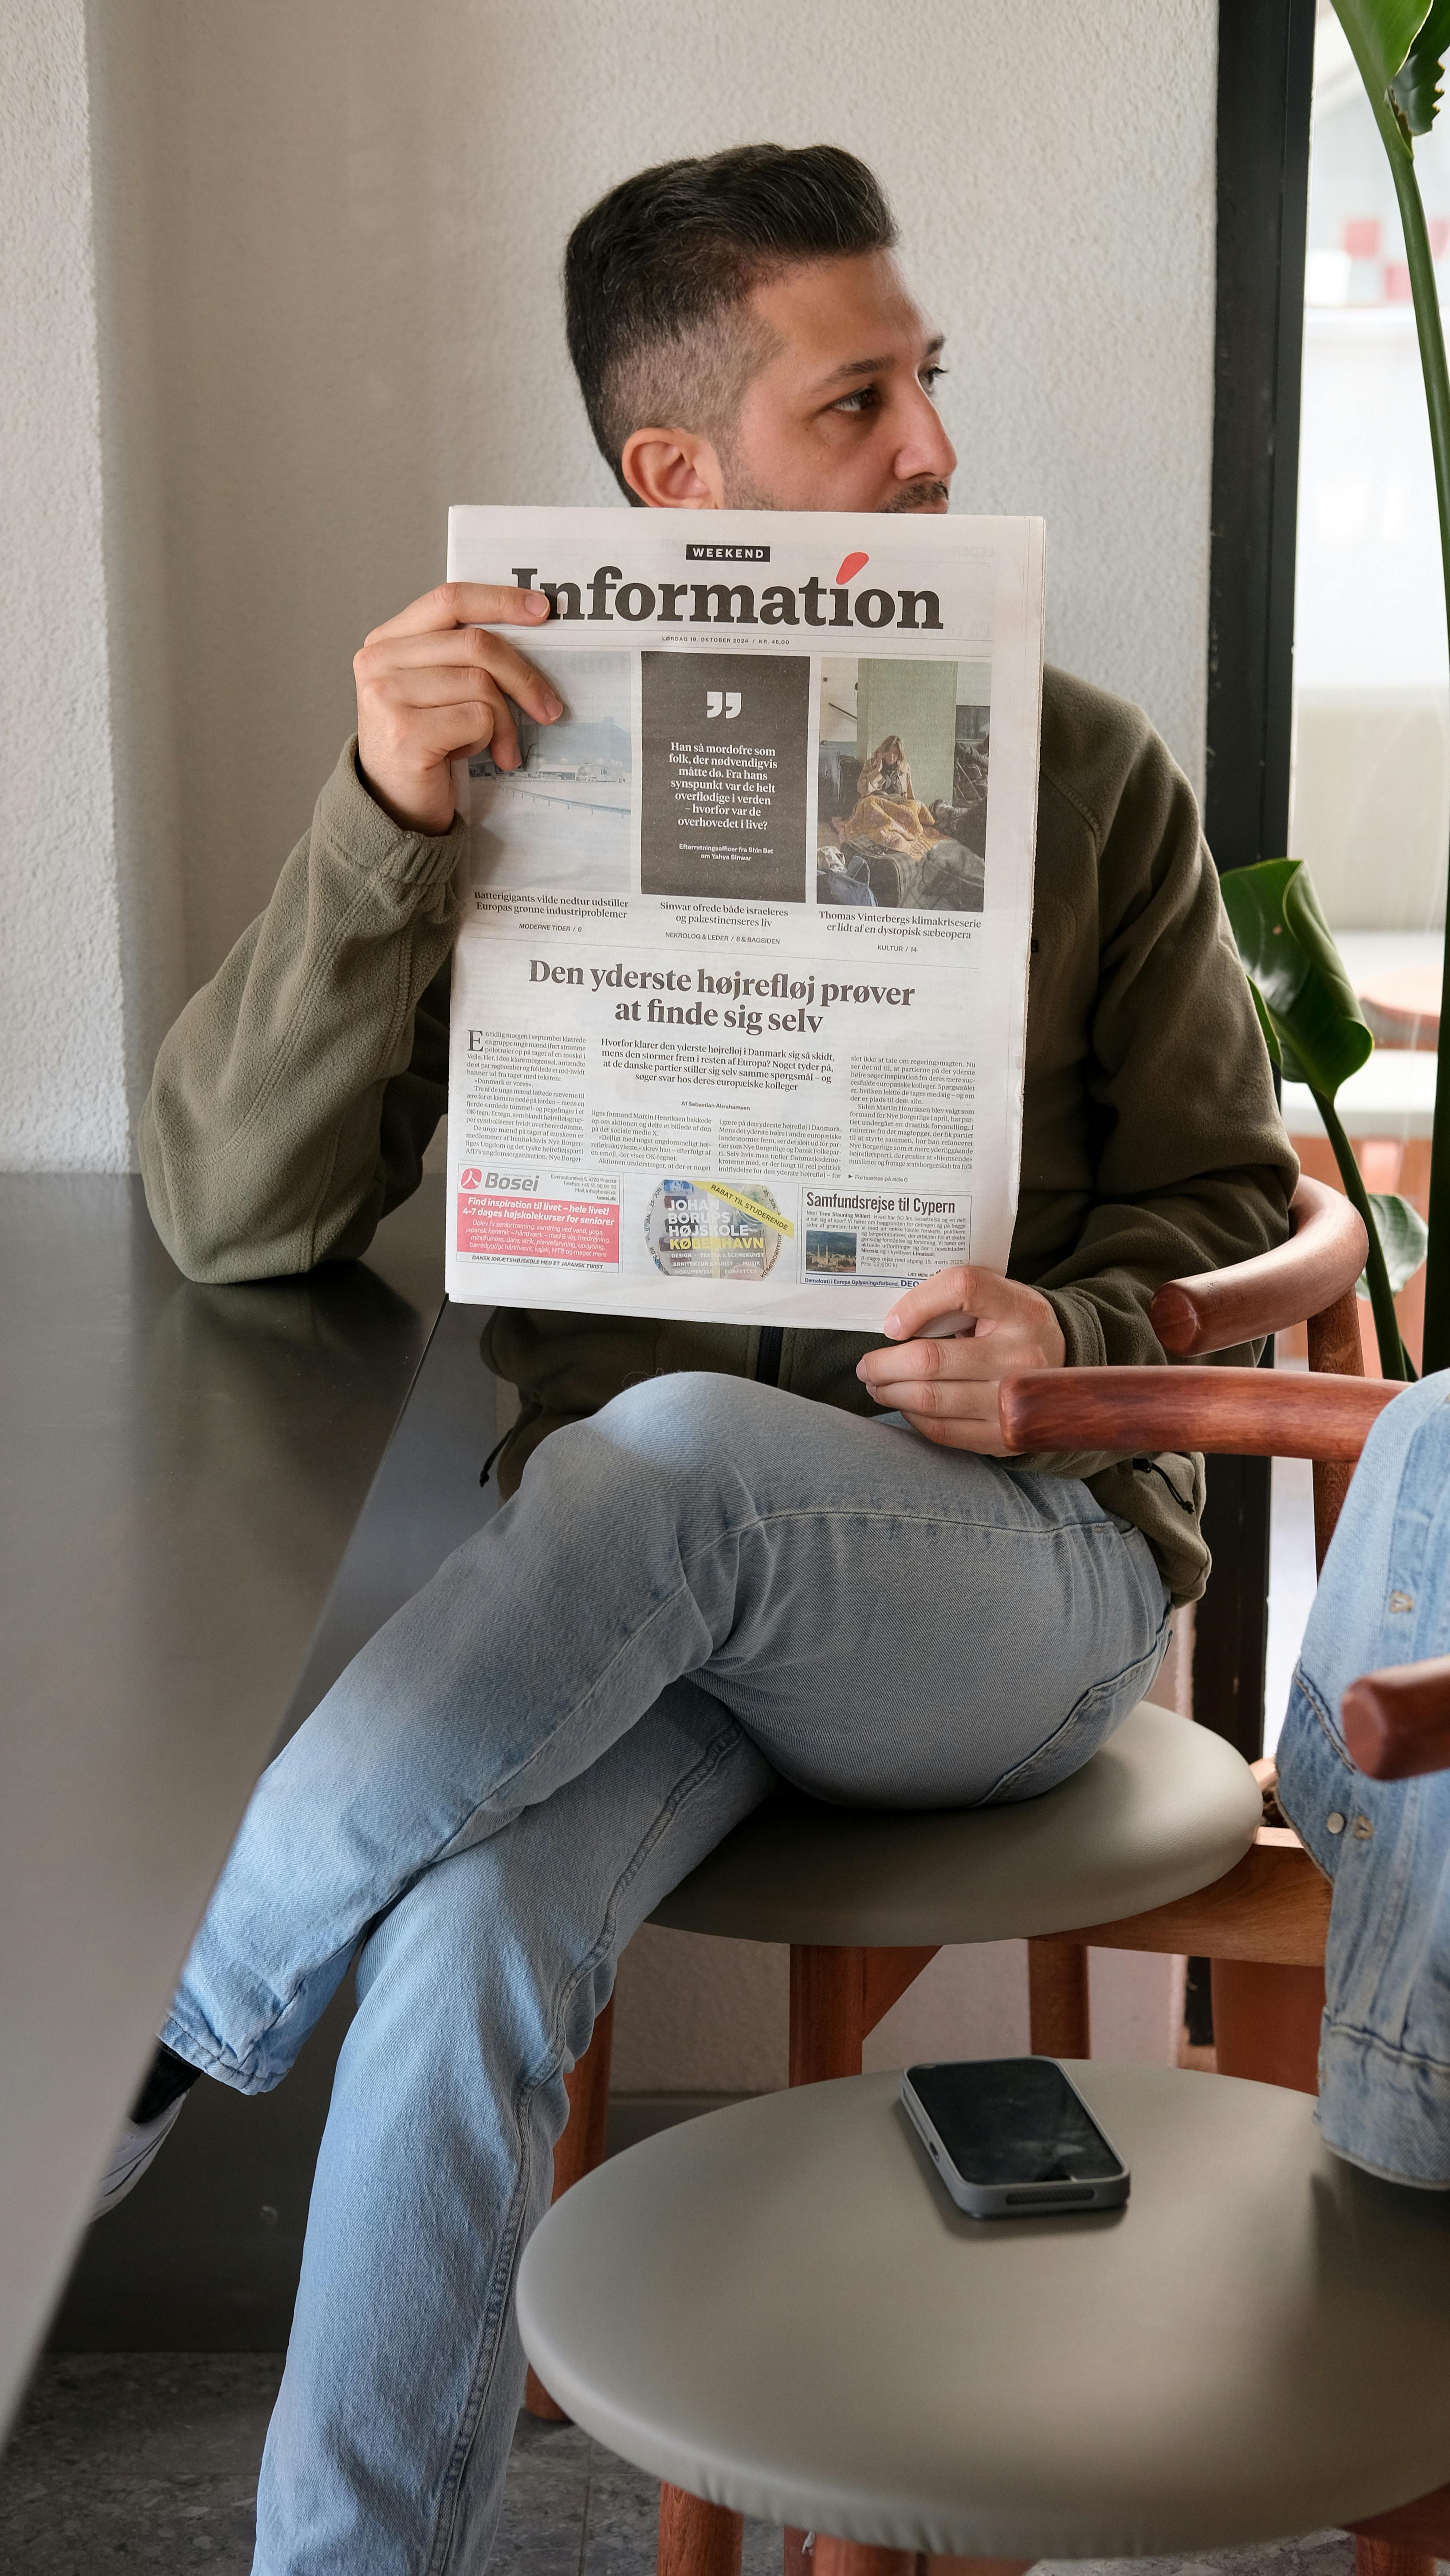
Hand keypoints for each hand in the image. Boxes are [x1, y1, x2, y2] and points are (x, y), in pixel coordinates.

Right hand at [353, 583, 560, 834]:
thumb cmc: (425, 746)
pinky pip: (477, 719)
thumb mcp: (437, 690)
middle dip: (523, 677)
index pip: (450, 599)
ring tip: (500, 748)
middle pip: (476, 644)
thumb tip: (532, 631)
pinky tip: (467, 756)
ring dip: (505, 722)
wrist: (393, 808)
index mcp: (388, 641)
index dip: (500, 600)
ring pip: (480, 683)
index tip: (542, 610)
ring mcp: (387, 695)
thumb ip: (461, 656)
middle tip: (549, 708)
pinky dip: (487, 740)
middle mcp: (380, 661)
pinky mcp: (405, 732)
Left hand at [855, 1266, 1065, 1454]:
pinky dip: (912, 1417)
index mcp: (1021, 1310)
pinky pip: (942, 1431)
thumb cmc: (1011, 1324)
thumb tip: (893, 1326)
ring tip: (877, 1385)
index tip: (891, 1324)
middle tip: (866, 1366)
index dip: (917, 1304)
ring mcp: (1016, 1402)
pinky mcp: (1005, 1436)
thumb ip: (953, 1298)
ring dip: (890, 1393)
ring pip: (931, 1399)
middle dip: (885, 1364)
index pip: (963, 1288)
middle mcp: (1023, 1357)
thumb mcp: (997, 1295)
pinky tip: (904, 1405)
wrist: (1061, 1364)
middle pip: (931, 1359)